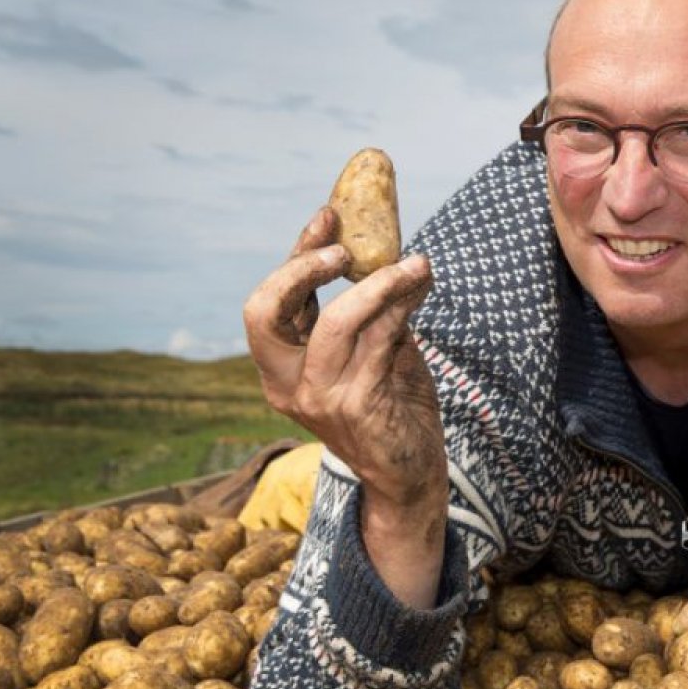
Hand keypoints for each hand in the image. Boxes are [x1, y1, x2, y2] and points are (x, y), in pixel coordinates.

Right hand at [242, 206, 447, 607]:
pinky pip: (378, 341)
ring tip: (416, 264)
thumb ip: (371, 312)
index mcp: (281, 367)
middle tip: (348, 247)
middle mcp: (286, 384)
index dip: (297, 254)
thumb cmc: (392, 408)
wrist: (410, 474)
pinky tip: (421, 289)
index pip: (271, 302)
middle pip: (266, 311)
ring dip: (379, 283)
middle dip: (302, 267)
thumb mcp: (374, 352)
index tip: (329, 214)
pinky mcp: (356, 408)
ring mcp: (318, 399)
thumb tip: (390, 251)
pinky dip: (402, 307)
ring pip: (336, 321)